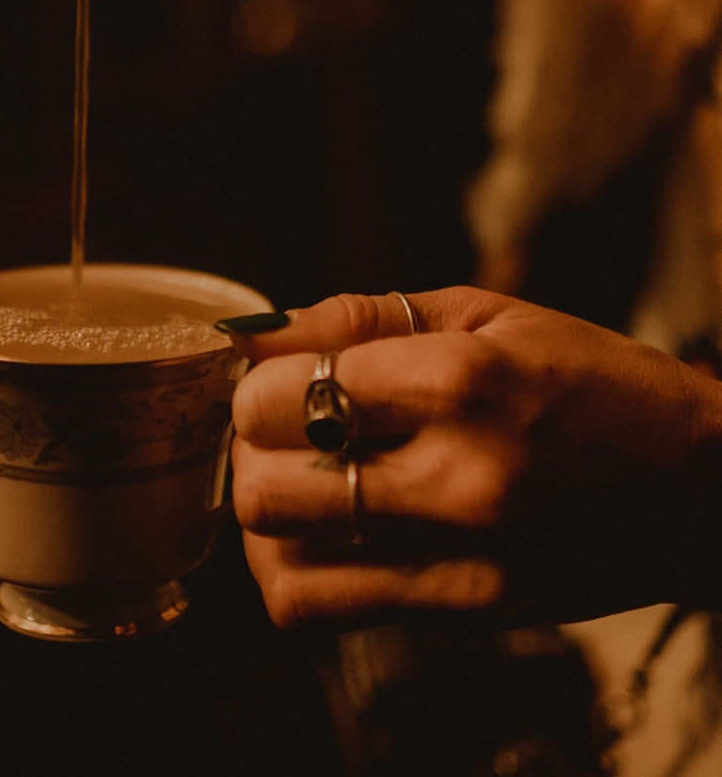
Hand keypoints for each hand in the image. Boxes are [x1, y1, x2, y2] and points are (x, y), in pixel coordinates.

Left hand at [226, 286, 721, 628]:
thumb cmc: (593, 379)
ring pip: (280, 565)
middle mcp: (453, 479)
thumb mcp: (486, 312)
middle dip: (250, 451)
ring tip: (299, 480)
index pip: (279, 397)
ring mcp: (461, 561)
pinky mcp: (466, 613)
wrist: (704, 489)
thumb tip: (254, 333)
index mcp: (457, 382)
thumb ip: (360, 317)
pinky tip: (325, 533)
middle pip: (263, 487)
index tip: (276, 377)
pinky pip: (323, 613)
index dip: (254, 384)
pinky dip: (295, 573)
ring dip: (266, 517)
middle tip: (282, 430)